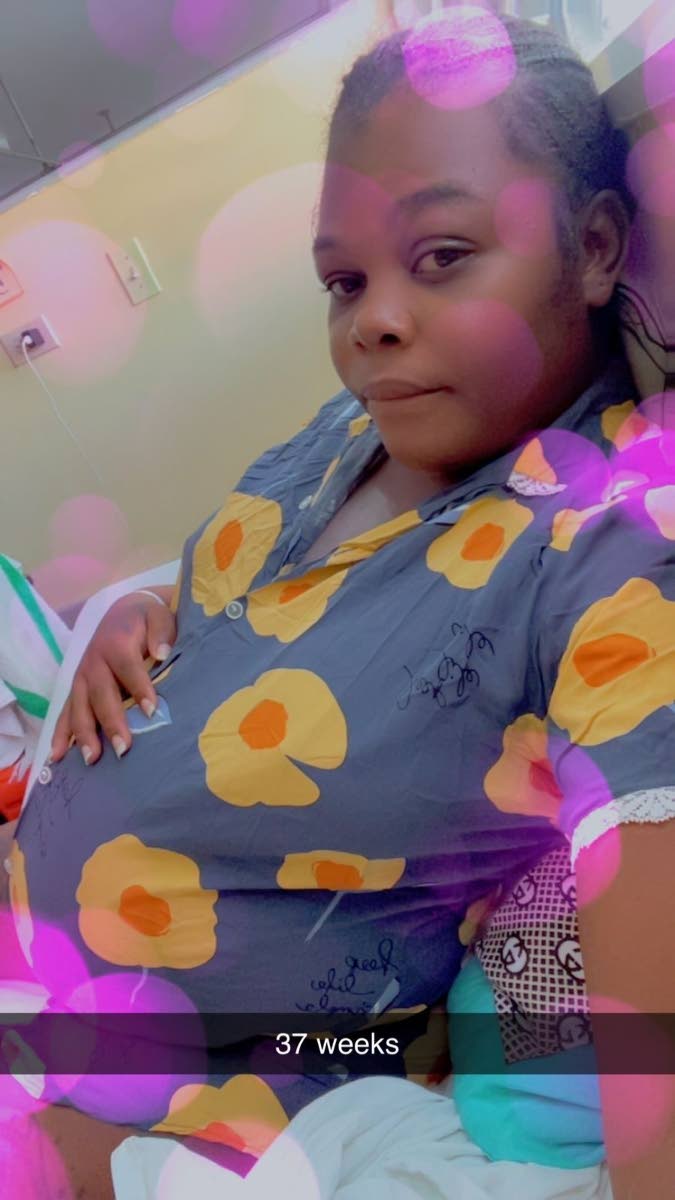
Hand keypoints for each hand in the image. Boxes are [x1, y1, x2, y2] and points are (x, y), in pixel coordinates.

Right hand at [50, 590, 176, 765]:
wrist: (122, 613)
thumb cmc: (146, 621)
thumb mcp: (158, 616)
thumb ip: (161, 631)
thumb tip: (162, 652)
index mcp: (115, 643)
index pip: (127, 667)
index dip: (139, 687)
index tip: (151, 711)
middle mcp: (93, 662)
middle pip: (101, 693)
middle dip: (110, 721)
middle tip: (123, 748)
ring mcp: (81, 677)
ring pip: (79, 707)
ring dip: (84, 734)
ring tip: (92, 759)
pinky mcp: (75, 689)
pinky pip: (65, 713)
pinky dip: (61, 734)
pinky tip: (58, 757)